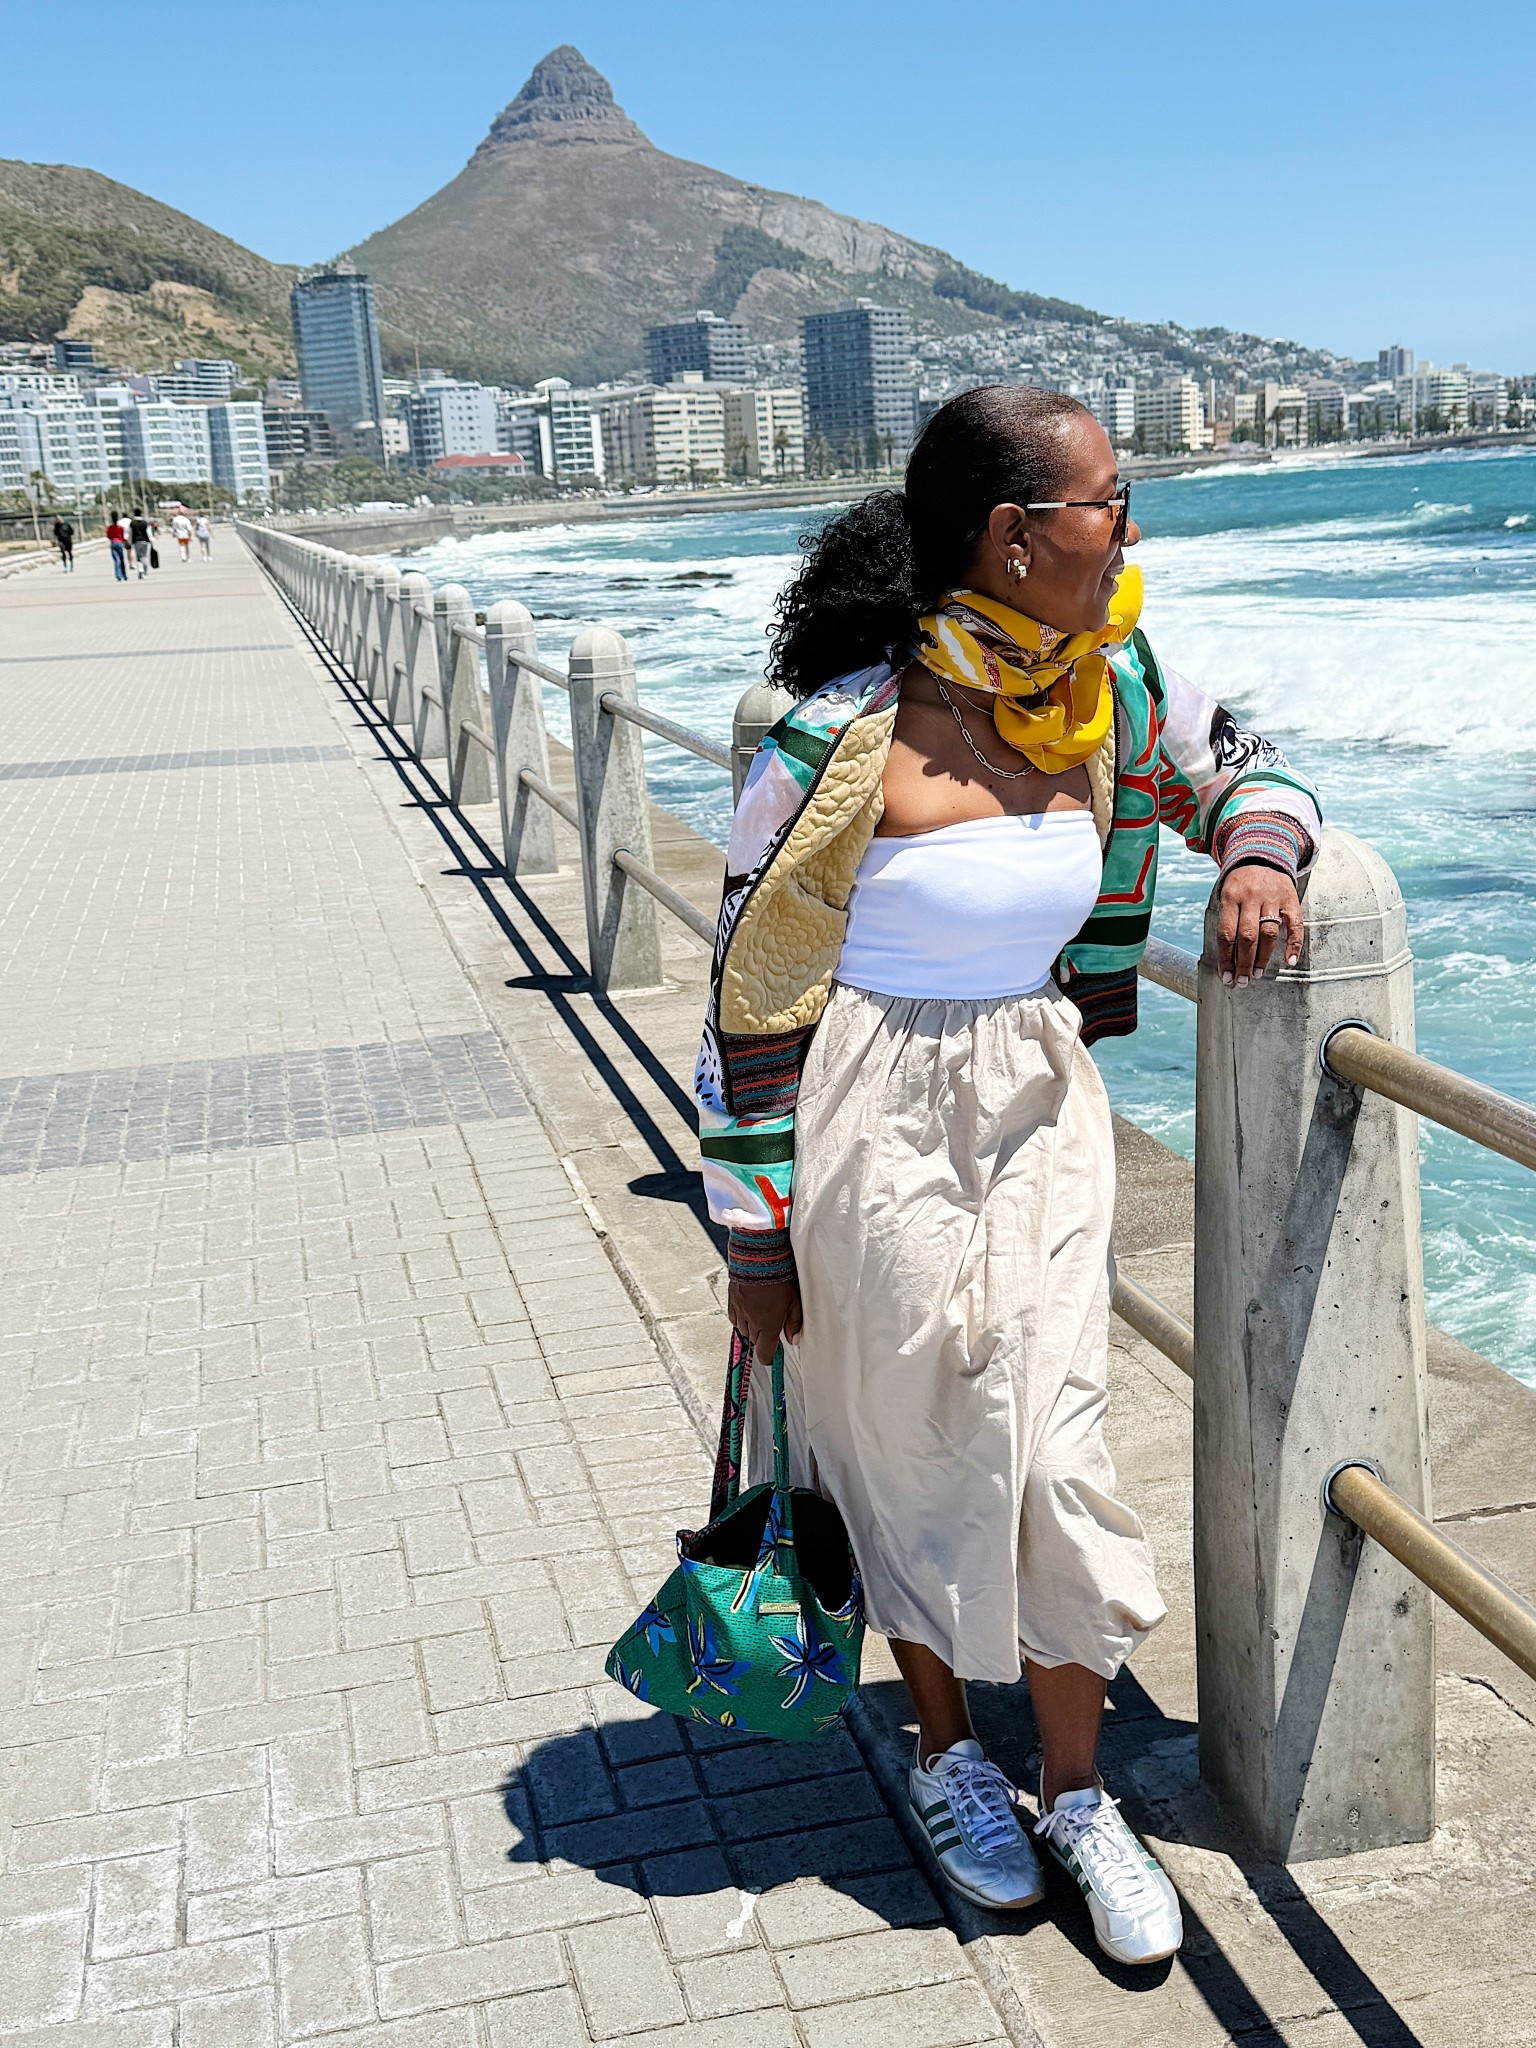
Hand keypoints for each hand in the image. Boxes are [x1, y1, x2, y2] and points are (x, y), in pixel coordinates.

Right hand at [727, 1273, 802, 1365]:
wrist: (758, 1256)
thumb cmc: (779, 1276)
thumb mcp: (795, 1300)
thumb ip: (794, 1322)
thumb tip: (794, 1339)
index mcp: (768, 1325)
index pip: (764, 1352)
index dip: (769, 1357)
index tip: (773, 1355)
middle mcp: (751, 1322)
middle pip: (754, 1342)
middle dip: (763, 1338)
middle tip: (772, 1327)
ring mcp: (739, 1312)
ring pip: (743, 1330)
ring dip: (752, 1328)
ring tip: (761, 1314)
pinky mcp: (731, 1301)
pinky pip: (735, 1318)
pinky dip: (742, 1317)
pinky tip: (750, 1308)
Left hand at [1217, 866, 1304, 987]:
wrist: (1262, 855)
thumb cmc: (1240, 885)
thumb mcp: (1227, 896)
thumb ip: (1227, 923)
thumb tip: (1226, 961)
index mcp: (1230, 897)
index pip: (1227, 933)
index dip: (1225, 958)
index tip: (1226, 977)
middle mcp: (1252, 897)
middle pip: (1247, 936)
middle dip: (1243, 963)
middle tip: (1242, 982)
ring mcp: (1273, 898)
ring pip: (1268, 933)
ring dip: (1263, 958)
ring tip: (1257, 975)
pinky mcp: (1291, 899)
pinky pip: (1295, 925)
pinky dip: (1294, 944)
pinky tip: (1289, 961)